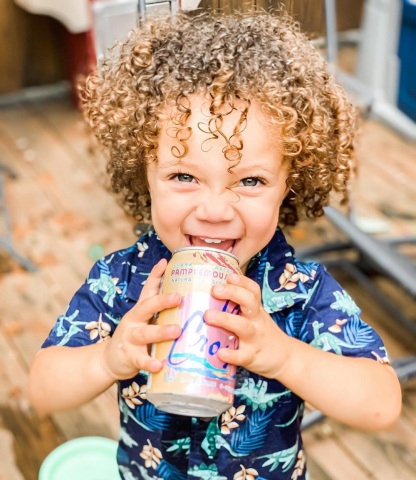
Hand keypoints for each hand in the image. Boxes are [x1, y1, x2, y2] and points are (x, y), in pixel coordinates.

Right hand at [102, 259, 181, 379]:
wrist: (109, 360)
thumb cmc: (135, 336)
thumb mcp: (144, 320)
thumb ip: (160, 310)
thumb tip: (184, 295)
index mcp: (140, 310)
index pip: (147, 289)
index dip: (155, 275)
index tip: (165, 262)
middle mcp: (134, 320)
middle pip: (147, 307)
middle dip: (162, 301)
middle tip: (179, 297)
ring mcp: (130, 338)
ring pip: (145, 333)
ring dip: (161, 331)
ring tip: (177, 330)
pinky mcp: (130, 357)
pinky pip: (141, 360)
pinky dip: (150, 362)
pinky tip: (160, 365)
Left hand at [204, 274, 288, 378]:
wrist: (285, 359)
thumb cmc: (262, 333)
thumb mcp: (256, 317)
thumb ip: (239, 307)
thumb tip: (209, 294)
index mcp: (256, 310)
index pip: (253, 291)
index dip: (242, 282)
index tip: (229, 276)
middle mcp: (257, 321)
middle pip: (249, 302)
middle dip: (232, 293)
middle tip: (214, 290)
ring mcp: (254, 339)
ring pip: (243, 327)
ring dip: (225, 319)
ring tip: (208, 316)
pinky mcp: (251, 357)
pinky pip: (241, 356)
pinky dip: (231, 355)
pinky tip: (220, 352)